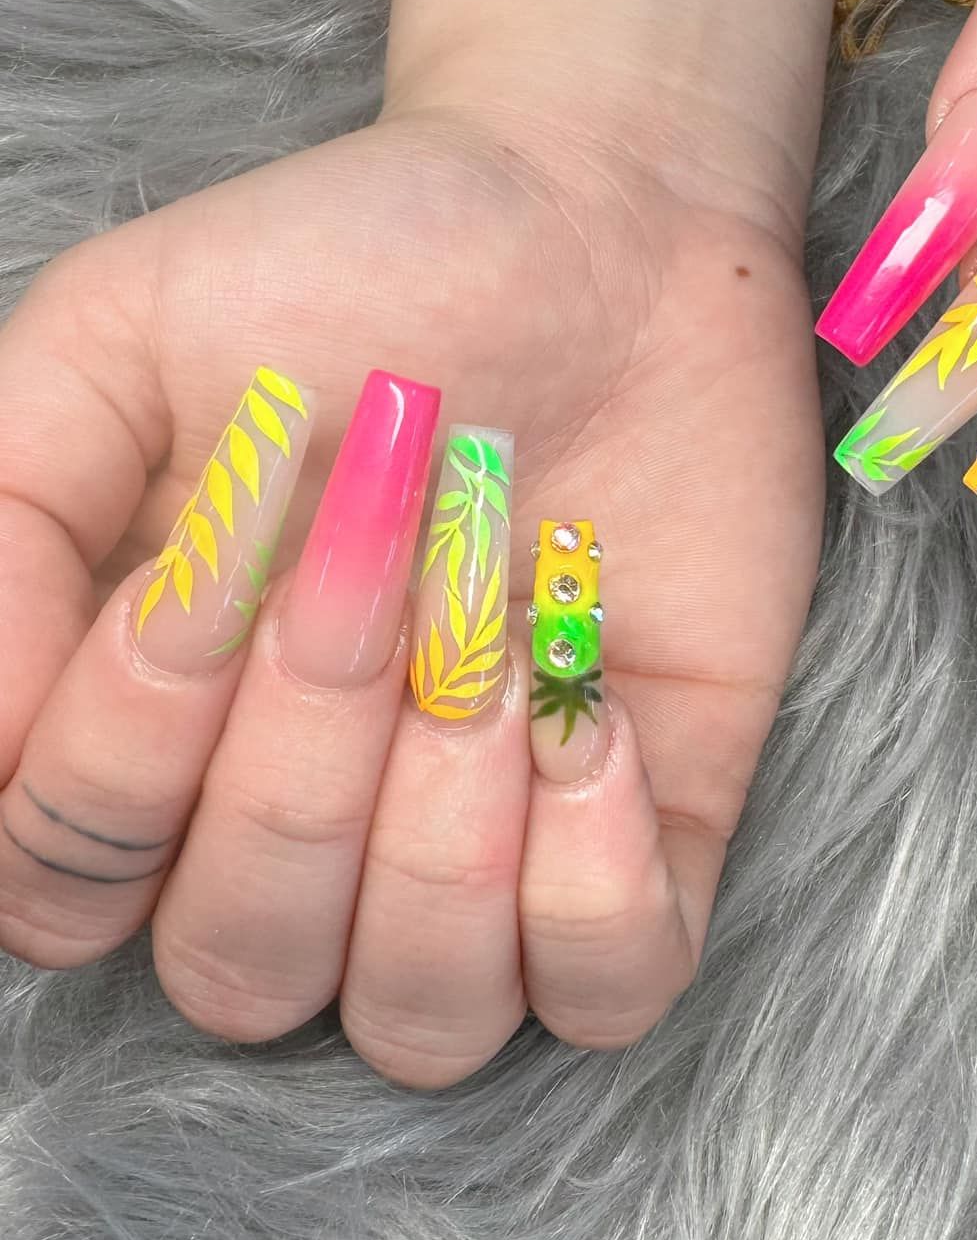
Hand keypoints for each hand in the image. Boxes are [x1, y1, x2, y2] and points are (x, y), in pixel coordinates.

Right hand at [0, 91, 820, 1082]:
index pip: (68, 894)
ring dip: (444, 846)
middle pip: (242, 967)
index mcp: (165, 732)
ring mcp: (485, 845)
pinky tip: (594, 727)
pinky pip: (605, 996)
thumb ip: (3, 528)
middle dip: (302, 762)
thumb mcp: (112, 341)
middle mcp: (311, 824)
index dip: (125, 757)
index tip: (209, 570)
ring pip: (417, 1023)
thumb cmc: (356, 267)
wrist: (600, 216)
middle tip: (381, 562)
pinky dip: (595, 895)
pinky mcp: (649, 832)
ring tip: (499, 656)